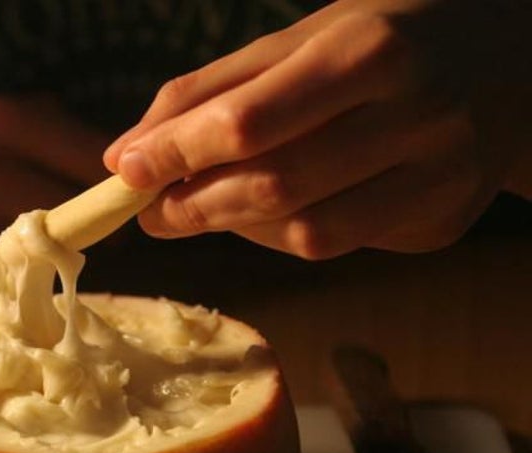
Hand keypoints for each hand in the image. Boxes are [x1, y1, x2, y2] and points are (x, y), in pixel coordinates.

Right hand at [0, 95, 108, 331]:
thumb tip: (102, 158)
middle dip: (76, 234)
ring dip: (45, 272)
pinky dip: (7, 302)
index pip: (91, 158)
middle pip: (80, 215)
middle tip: (48, 245)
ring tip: (5, 269)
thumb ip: (27, 130)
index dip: (105, 189)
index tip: (104, 207)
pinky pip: (11, 299)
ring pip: (52, 262)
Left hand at [104, 0, 531, 258]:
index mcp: (371, 53)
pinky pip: (338, 246)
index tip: (125, 171)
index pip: (250, 121)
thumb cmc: (378, 41)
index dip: (177, 153)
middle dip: (195, 205)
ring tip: (201, 206)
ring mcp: (441, 179)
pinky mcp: (442, 223)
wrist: (506, 61)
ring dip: (234, 227)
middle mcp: (419, 118)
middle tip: (151, 208)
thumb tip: (126, 154)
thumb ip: (209, 92)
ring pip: (306, 234)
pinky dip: (282, 235)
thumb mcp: (296, 40)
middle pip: (276, 187)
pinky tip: (267, 209)